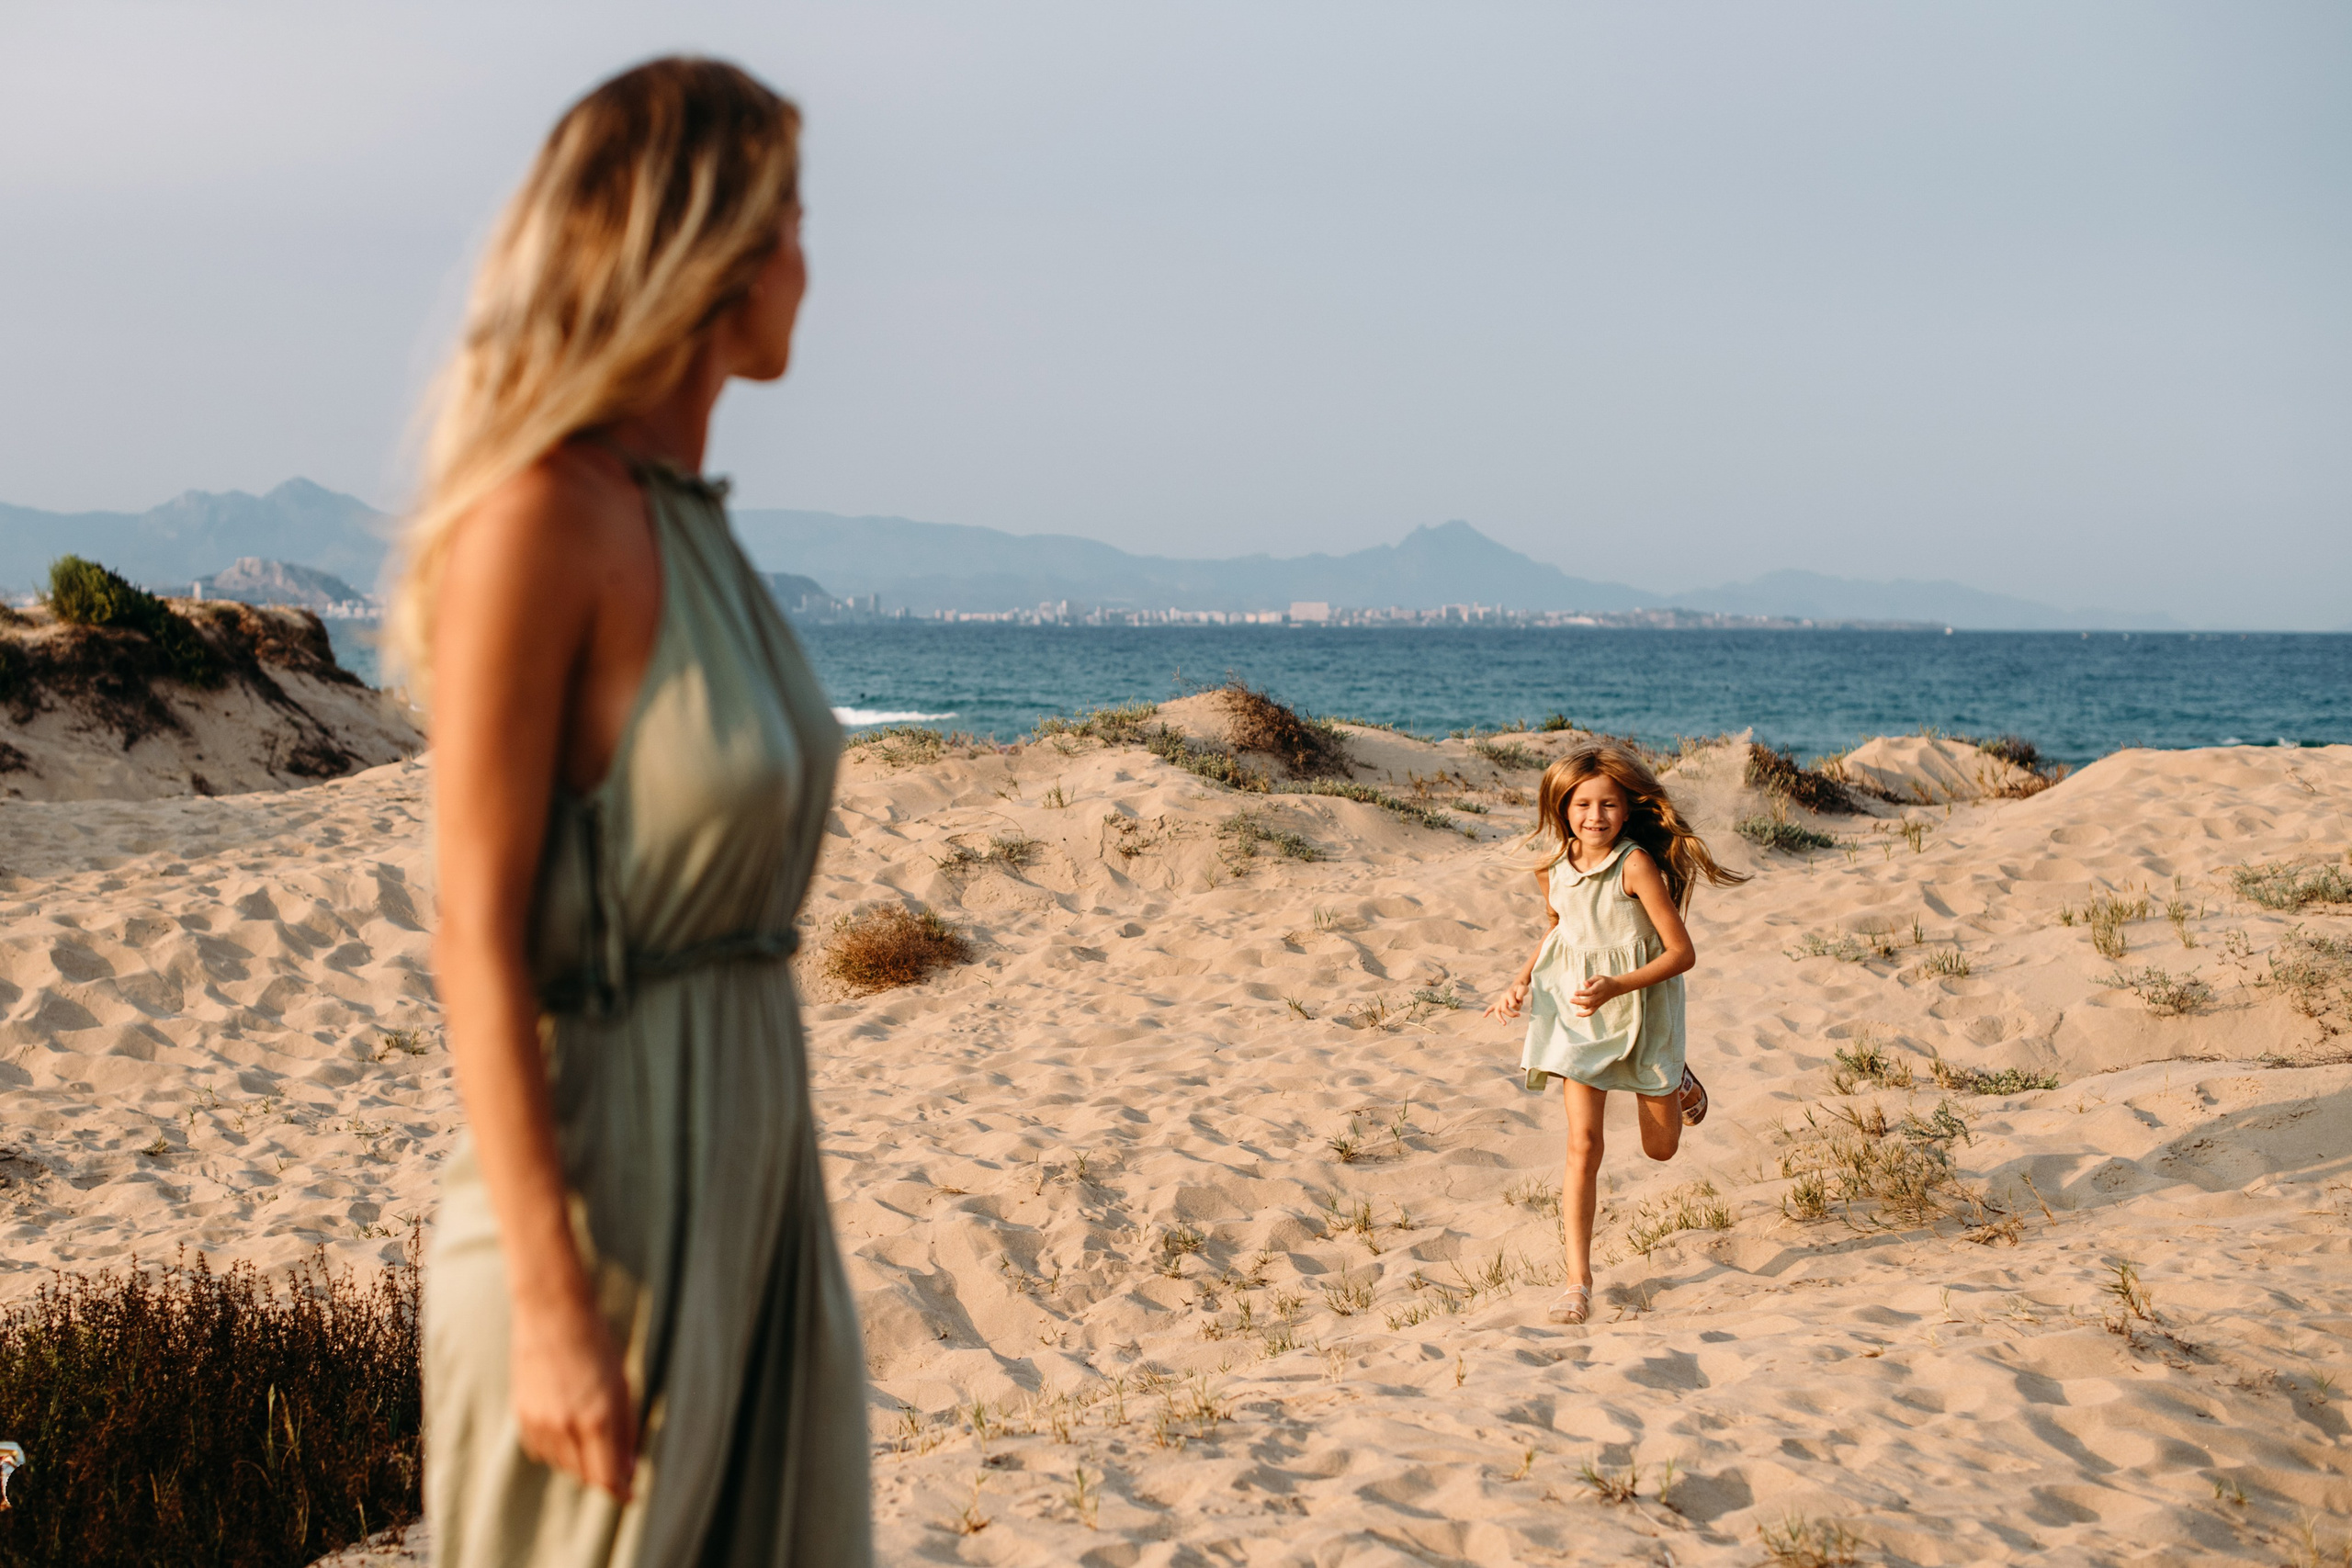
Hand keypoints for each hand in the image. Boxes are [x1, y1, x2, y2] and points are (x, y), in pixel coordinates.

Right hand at [511, 1288, 638, 1499]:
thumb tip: (629, 1467)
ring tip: (590, 1431)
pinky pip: (540, 1450)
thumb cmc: (596, 1344)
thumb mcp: (623, 1384)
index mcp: (596, 1418)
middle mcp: (565, 1427)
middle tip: (616, 1458)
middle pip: (584, 1475)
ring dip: (579, 1461)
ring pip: (561, 1465)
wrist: (552, 1315)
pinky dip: (556, 1448)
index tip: (630, 1495)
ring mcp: (539, 1423)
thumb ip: (626, 1429)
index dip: (620, 1492)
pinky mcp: (521, 1416)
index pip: (606, 1477)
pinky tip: (566, 1425)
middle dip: (602, 1473)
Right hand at [1483, 978, 1529, 1020]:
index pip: (1512, 1004)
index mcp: (1508, 994)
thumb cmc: (1521, 988)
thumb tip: (1517, 1000)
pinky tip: (1484, 1016)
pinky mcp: (1500, 1003)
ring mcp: (1500, 1000)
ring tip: (1504, 1024)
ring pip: (1497, 1010)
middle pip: (1504, 1009)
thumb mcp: (1523, 989)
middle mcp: (1502, 997)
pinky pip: (1492, 1007)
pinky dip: (1488, 1011)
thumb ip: (1521, 994)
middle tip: (1519, 1015)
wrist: (1517, 986)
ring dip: (1500, 1018)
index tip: (1521, 1004)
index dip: (1518, 1006)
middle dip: (1511, 1014)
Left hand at [1569, 973, 1624, 1017]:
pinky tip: (1577, 1014)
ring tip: (1573, 999)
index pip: (1590, 992)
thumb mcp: (1598, 977)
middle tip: (1571, 1000)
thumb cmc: (1604, 981)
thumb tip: (1584, 983)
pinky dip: (1584, 1015)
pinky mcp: (1598, 1006)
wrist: (1615, 987)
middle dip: (1578, 1002)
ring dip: (1580, 1005)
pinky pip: (1591, 1012)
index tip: (1575, 993)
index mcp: (1599, 989)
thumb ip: (1591, 980)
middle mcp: (1599, 997)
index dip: (1582, 993)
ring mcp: (1598, 1002)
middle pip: (1588, 1002)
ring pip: (1589, 1007)